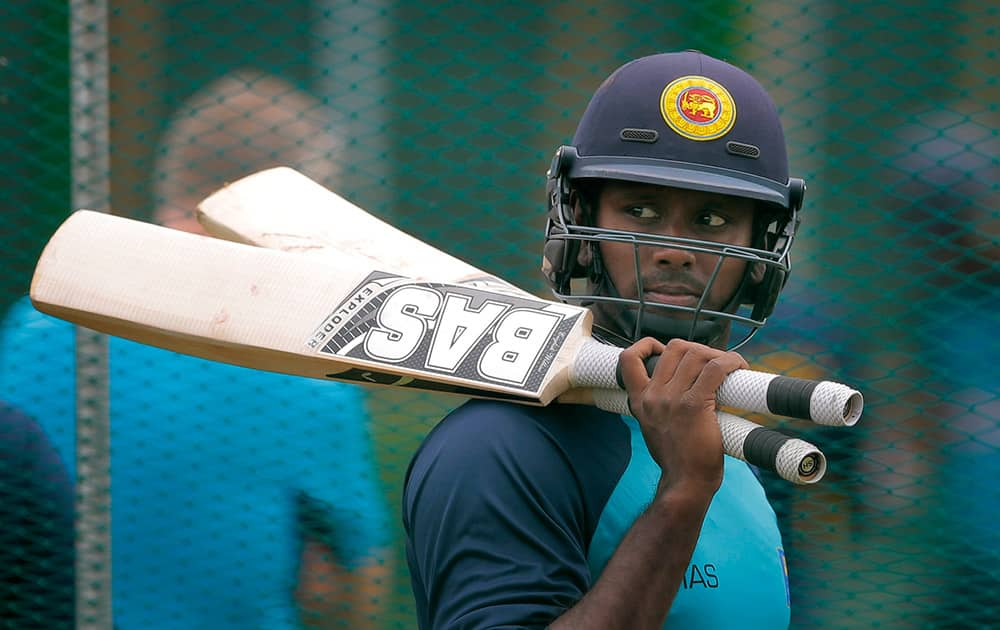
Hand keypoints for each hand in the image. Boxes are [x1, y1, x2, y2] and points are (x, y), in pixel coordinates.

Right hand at [618, 337, 748, 494]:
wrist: (684, 483)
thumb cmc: (676, 459)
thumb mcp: (653, 427)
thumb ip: (659, 405)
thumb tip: (681, 386)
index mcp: (640, 401)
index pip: (628, 359)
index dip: (646, 346)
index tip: (664, 349)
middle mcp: (653, 396)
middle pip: (673, 348)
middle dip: (696, 349)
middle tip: (712, 362)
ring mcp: (672, 399)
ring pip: (695, 354)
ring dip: (717, 354)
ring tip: (730, 366)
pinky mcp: (694, 405)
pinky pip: (715, 368)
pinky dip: (731, 362)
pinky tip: (739, 368)